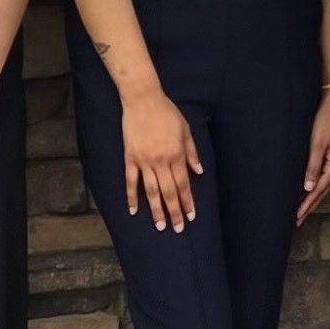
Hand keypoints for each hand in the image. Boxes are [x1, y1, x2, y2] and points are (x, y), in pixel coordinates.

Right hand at [121, 86, 203, 228]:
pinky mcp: (130, 158)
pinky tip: (133, 210)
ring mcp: (144, 161)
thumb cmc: (167, 113)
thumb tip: (199, 172)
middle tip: (178, 228)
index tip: (191, 216)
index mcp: (176, 155)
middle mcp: (161, 161)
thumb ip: (192, 152)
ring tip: (160, 226)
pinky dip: (131, 197)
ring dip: (156, 210)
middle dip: (174, 212)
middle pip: (169, 192)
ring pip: (151, 191)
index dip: (188, 202)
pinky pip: (131, 181)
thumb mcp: (186, 130)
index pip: (184, 184)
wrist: (143, 100)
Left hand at [298, 91, 329, 224]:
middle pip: (322, 191)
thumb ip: (313, 167)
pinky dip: (314, 186)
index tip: (297, 216)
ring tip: (301, 209)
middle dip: (310, 206)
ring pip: (323, 185)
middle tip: (298, 219)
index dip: (308, 204)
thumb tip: (309, 188)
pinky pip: (322, 176)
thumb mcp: (317, 144)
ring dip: (312, 198)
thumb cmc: (325, 120)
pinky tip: (307, 188)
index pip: (319, 190)